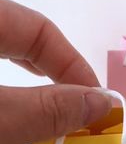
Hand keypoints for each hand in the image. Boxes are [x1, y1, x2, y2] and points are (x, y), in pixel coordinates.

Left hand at [0, 0, 110, 143]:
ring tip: (57, 114)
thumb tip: (98, 103)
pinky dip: (13, 90)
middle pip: (23, 40)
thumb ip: (46, 110)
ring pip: (6, 53)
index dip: (73, 65)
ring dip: (36, 85)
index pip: (38, 30)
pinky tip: (20, 108)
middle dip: (58, 76)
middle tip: (80, 111)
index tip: (96, 102)